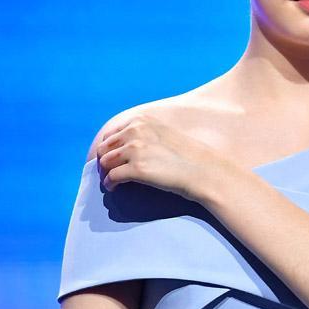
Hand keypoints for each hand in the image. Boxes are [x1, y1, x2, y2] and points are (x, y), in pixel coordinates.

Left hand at [96, 114, 231, 202]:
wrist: (203, 169)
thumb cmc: (186, 154)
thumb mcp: (163, 132)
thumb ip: (143, 132)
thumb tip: (125, 144)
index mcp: (142, 120)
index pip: (111, 134)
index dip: (110, 148)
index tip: (113, 158)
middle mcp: (136, 131)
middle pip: (104, 148)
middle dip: (105, 161)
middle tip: (110, 171)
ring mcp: (135, 150)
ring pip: (105, 162)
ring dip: (106, 172)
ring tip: (113, 180)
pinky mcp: (136, 169)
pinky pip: (111, 177)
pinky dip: (110, 184)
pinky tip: (116, 188)